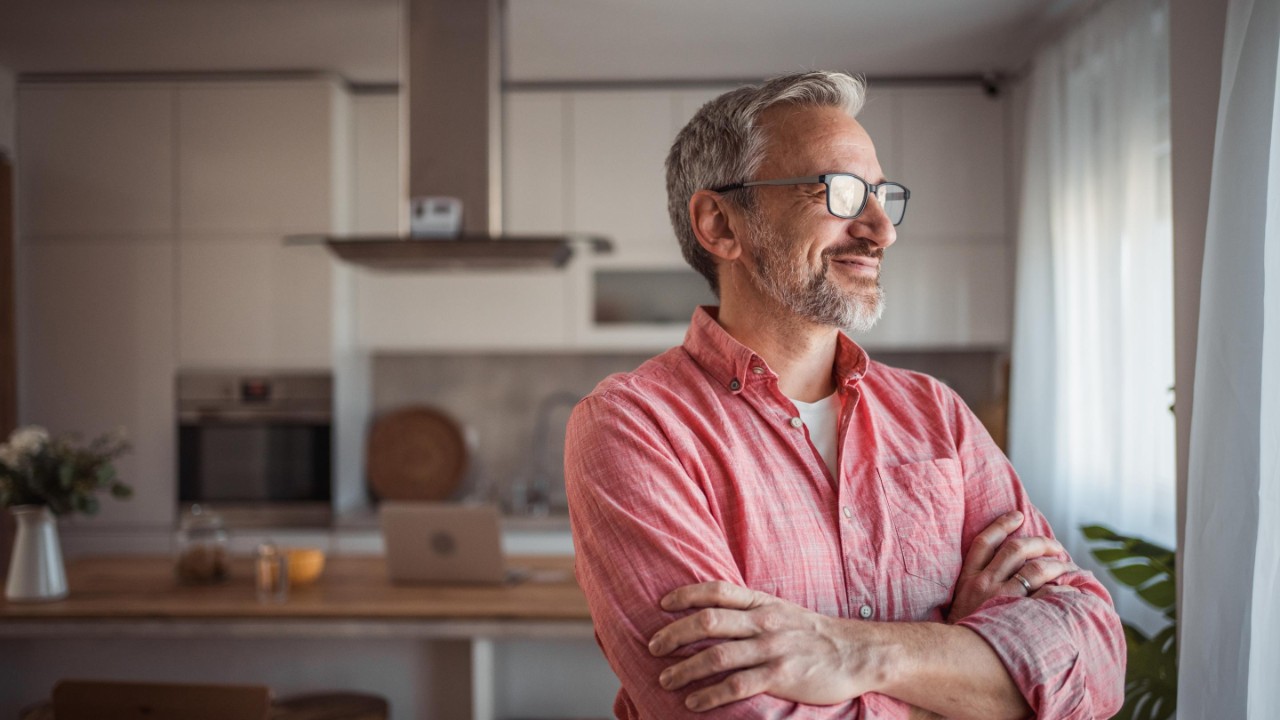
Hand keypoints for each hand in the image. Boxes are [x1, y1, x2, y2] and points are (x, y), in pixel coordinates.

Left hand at [647, 581, 885, 711]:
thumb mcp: (781, 611)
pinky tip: (693, 701)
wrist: (856, 653)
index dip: (686, 594)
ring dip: (685, 668)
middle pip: (708, 621)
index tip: (662, 604)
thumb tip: (712, 613)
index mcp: (762, 602)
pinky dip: (710, 694)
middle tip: (654, 647)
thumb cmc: (813, 634)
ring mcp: (772, 648)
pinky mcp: (780, 676)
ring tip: (665, 678)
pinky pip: (736, 685)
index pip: (717, 590)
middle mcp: (764, 621)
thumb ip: (750, 610)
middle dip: (675, 633)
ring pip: (717, 655)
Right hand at [947, 511, 1079, 621]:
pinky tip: (1070, 591)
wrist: (953, 659)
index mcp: (968, 578)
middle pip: (1015, 549)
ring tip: (1067, 566)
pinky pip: (1046, 594)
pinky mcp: (1016, 614)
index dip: (1001, 524)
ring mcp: (1000, 598)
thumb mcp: (959, 603)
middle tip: (1055, 545)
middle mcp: (984, 583)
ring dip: (1056, 563)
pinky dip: (1061, 589)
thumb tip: (999, 573)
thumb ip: (974, 586)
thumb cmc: (961, 632)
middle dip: (1040, 542)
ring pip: (1035, 568)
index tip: (1018, 515)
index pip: (983, 542)